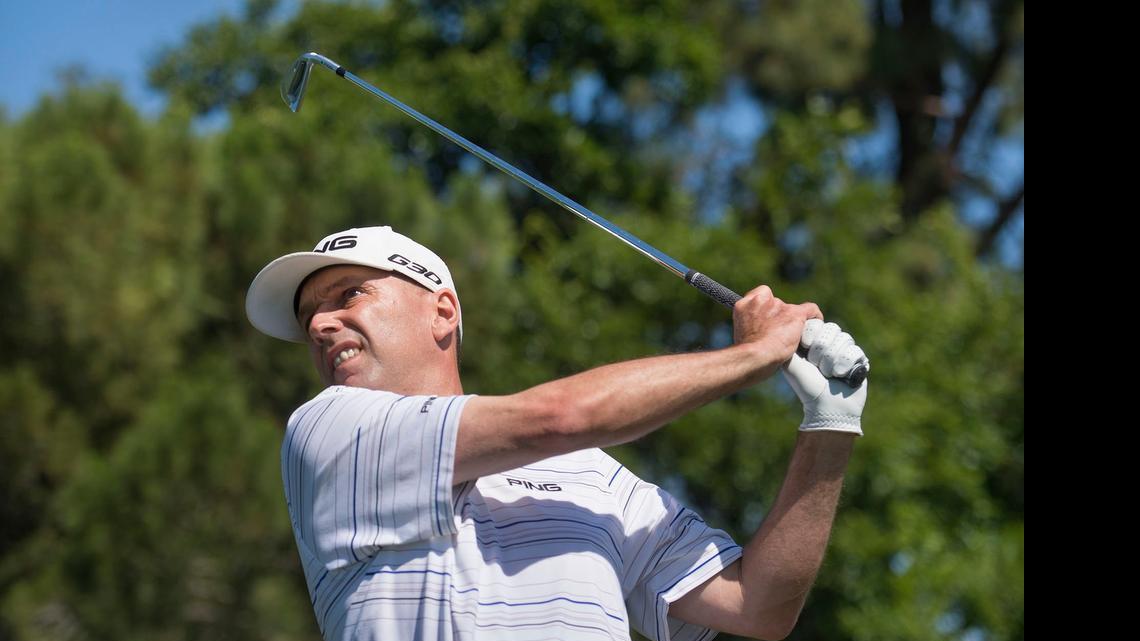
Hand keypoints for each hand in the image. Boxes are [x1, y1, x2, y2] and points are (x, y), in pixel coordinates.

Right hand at [732, 285, 820, 379]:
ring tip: (792, 339)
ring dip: (793, 322)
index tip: (768, 320)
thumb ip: (752, 327)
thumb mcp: (742, 334)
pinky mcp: (794, 314)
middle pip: (777, 305)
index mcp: (744, 304)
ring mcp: (779, 306)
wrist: (753, 357)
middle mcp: (761, 301)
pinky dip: (815, 316)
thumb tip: (760, 334)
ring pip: (793, 310)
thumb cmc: (745, 354)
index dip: (767, 308)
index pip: (761, 296)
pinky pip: (810, 309)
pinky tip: (816, 323)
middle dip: (780, 318)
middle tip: (779, 336)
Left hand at [782, 320, 867, 435]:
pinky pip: (855, 351)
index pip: (817, 322)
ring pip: (844, 339)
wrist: (827, 407)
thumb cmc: (807, 386)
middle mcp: (828, 344)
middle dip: (822, 350)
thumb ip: (789, 342)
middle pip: (832, 329)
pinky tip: (842, 376)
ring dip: (833, 360)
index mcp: (812, 342)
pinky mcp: (858, 359)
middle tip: (816, 367)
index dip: (812, 333)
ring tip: (829, 374)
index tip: (806, 345)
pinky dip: (846, 365)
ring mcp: (844, 351)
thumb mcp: (791, 363)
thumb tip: (790, 323)